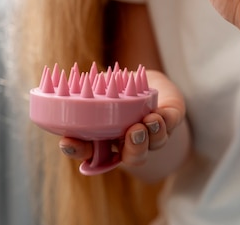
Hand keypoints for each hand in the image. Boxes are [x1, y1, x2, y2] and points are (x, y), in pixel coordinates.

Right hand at [58, 70, 185, 168]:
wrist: (147, 83)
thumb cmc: (116, 88)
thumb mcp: (99, 87)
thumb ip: (88, 91)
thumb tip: (70, 85)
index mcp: (105, 137)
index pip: (87, 151)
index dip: (77, 150)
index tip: (69, 142)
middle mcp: (129, 142)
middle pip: (130, 157)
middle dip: (132, 149)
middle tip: (131, 133)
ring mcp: (152, 134)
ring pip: (153, 145)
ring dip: (151, 135)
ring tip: (148, 121)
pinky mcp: (170, 120)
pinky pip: (170, 125)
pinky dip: (165, 121)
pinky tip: (159, 115)